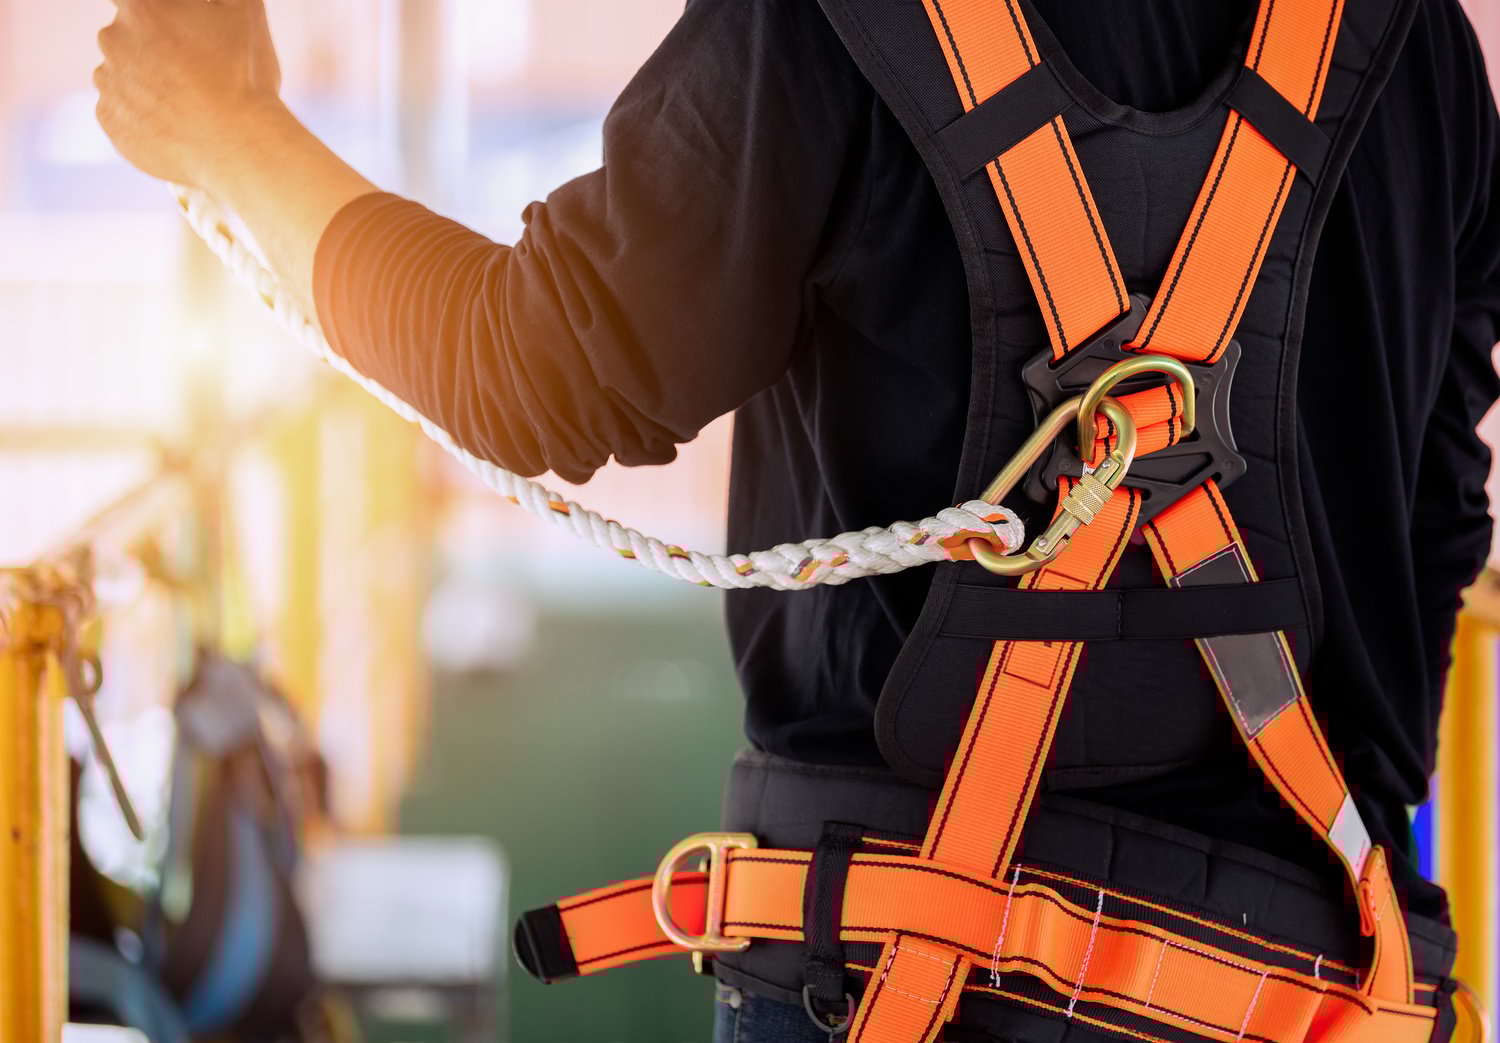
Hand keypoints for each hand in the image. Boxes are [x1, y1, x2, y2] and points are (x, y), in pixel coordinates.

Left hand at [95, 0, 284, 187]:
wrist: (236, 148)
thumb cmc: (243, 77)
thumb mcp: (246, 11)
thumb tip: (218, 1)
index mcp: (141, 6)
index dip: (156, 12)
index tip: (173, 26)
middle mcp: (113, 39)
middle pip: (127, 35)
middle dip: (155, 47)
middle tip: (196, 69)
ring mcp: (108, 82)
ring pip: (124, 74)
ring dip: (148, 82)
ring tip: (190, 102)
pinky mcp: (110, 121)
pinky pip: (123, 111)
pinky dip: (145, 116)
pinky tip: (178, 125)